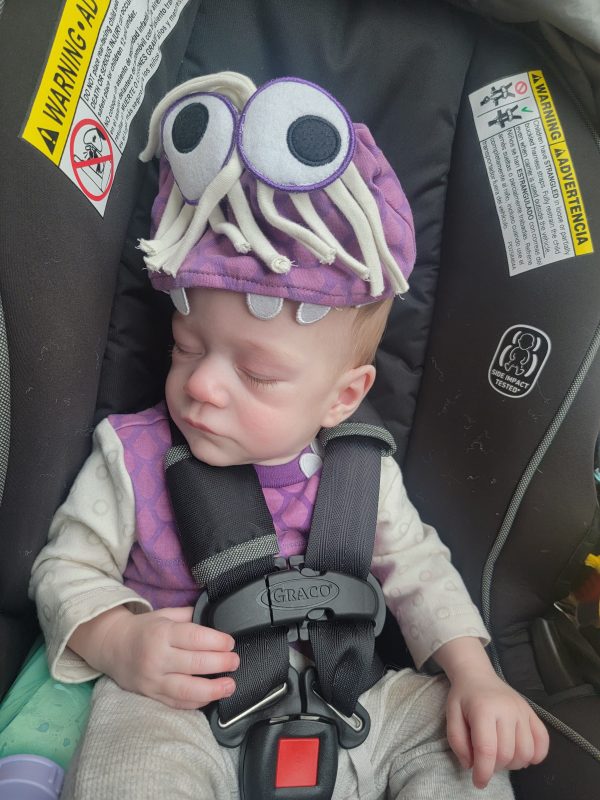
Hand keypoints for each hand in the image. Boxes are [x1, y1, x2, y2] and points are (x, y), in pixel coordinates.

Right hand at [70, 605, 238, 708]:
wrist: (112, 646)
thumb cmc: (143, 629)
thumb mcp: (165, 614)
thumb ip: (190, 616)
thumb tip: (216, 617)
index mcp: (162, 633)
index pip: (195, 638)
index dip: (217, 641)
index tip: (230, 643)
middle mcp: (157, 657)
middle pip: (195, 664)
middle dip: (221, 663)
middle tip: (235, 661)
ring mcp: (153, 680)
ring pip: (187, 689)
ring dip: (213, 690)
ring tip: (230, 686)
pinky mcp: (151, 695)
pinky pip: (177, 702)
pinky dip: (196, 702)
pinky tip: (211, 697)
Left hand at [446, 668, 548, 787]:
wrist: (478, 675)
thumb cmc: (463, 697)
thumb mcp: (451, 715)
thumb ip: (457, 742)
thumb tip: (471, 766)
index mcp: (483, 709)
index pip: (487, 749)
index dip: (483, 772)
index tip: (478, 782)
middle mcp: (507, 709)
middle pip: (507, 754)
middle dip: (495, 767)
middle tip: (486, 762)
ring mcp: (522, 711)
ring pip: (526, 752)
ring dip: (513, 764)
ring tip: (500, 756)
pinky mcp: (533, 713)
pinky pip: (543, 742)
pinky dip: (536, 755)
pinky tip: (521, 754)